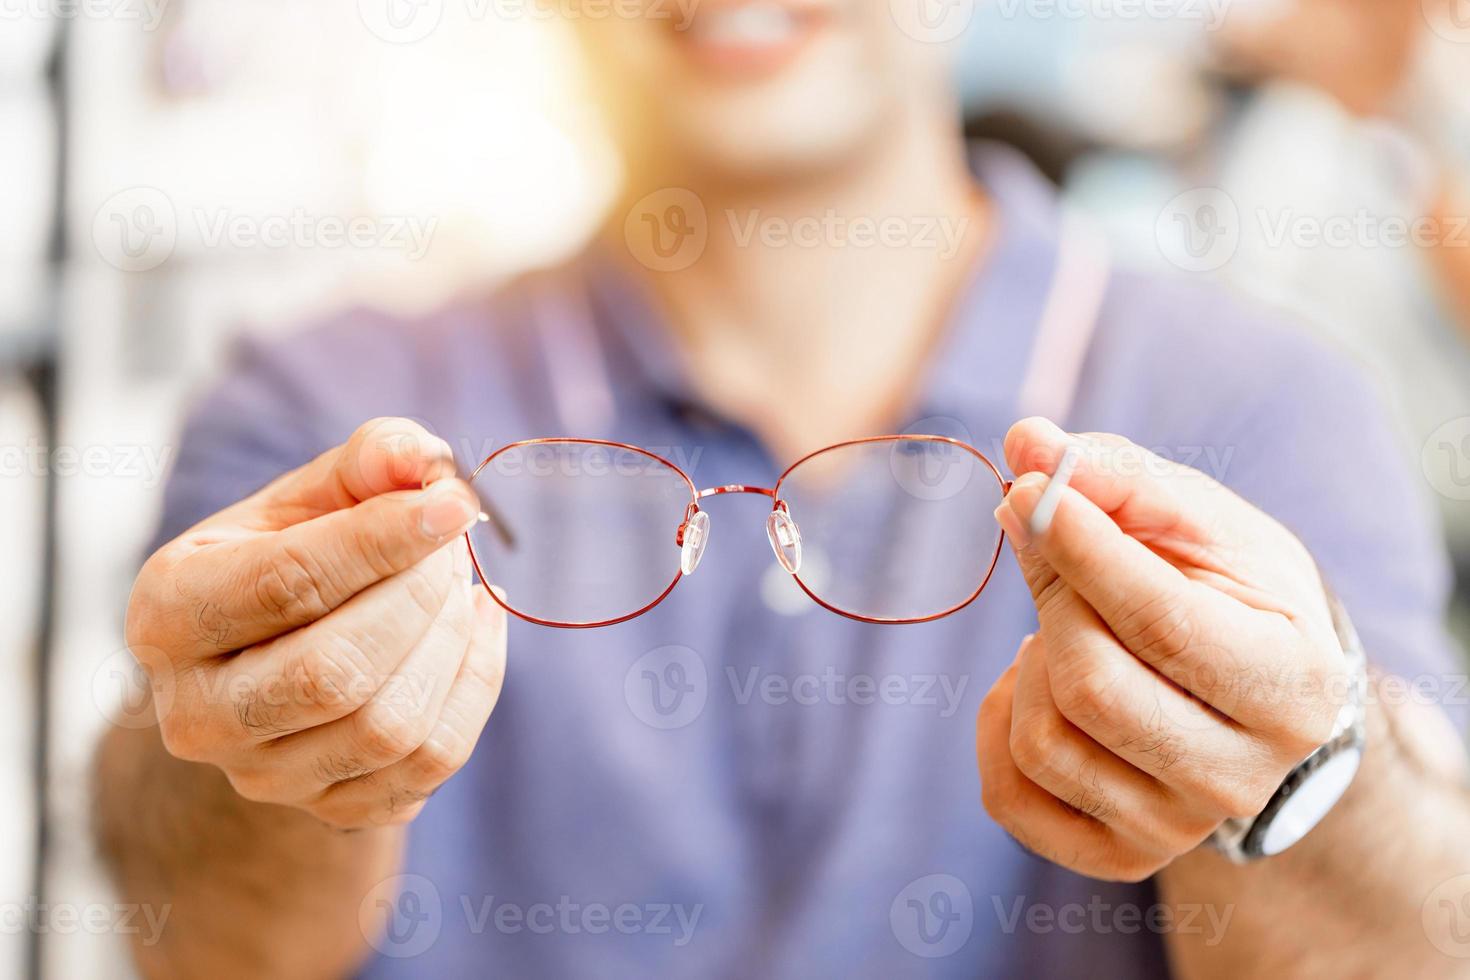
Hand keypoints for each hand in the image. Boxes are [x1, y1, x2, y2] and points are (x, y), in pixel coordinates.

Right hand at [125, 418, 505, 828]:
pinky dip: (476, 684)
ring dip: (452, 641)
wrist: (277, 665)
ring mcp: (263, 777)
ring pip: (390, 726)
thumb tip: (424, 462)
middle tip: (452, 548)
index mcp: (169, 613)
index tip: (453, 504)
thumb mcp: (313, 495)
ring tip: (460, 584)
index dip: (382, 539)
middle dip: (419, 597)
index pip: (286, 582)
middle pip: (336, 671)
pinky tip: (476, 628)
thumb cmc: (295, 559)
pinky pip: (433, 761)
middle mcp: (197, 713)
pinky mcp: (333, 811)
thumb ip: (371, 459)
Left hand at [977, 418, 1347, 880]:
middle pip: (1088, 682)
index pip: (1159, 619)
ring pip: (1043, 736)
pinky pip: (1006, 792)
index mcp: (1290, 684)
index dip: (1079, 545)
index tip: (1030, 487)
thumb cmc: (1227, 591)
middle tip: (1061, 559)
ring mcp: (1177, 826)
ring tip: (1071, 629)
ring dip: (1030, 660)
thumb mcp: (1201, 522)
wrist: (1255, 695)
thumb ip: (1120, 480)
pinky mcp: (1117, 853)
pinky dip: (998, 723)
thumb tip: (1027, 442)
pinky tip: (1038, 686)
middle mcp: (1241, 776)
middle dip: (1056, 600)